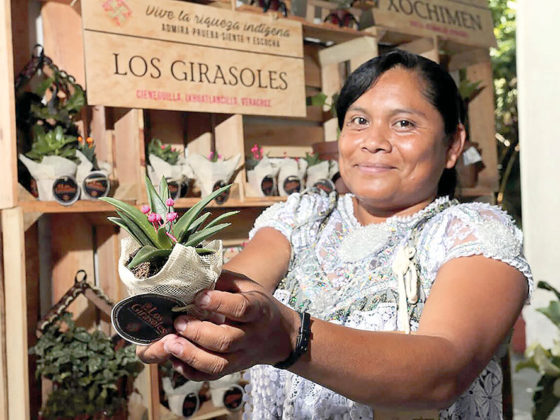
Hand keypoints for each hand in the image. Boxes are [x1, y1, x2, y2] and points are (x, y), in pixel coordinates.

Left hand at [136, 271, 298, 380]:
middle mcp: (251, 336)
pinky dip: (191, 372)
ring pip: (218, 364)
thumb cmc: (258, 303)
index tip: (198, 297)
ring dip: (191, 355)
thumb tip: (193, 274)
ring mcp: (242, 356)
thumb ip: (223, 280)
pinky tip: (175, 359)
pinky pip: (211, 376)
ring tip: (170, 343)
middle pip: (226, 341)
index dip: (219, 303)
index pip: (241, 308)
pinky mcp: (233, 368)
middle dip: (198, 333)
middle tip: (178, 322)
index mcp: (258, 310)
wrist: (280, 335)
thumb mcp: (248, 286)